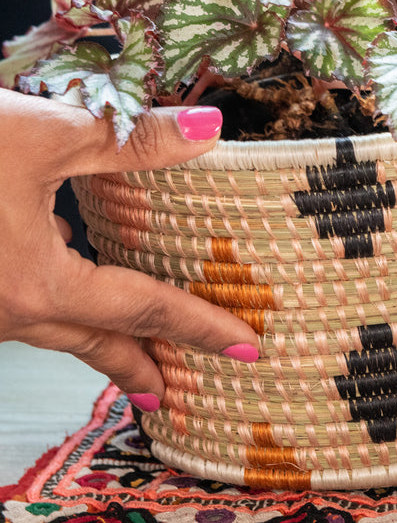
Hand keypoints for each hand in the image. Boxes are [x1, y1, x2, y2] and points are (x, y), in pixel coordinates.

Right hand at [0, 92, 259, 405]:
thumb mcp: (45, 133)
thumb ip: (131, 140)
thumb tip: (210, 132)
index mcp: (38, 284)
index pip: (142, 310)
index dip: (199, 325)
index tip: (247, 346)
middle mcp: (7, 310)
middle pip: (95, 342)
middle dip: (145, 363)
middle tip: (186, 389)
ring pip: (54, 327)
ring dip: (102, 338)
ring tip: (139, 350)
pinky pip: (25, 306)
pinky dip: (63, 307)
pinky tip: (70, 281)